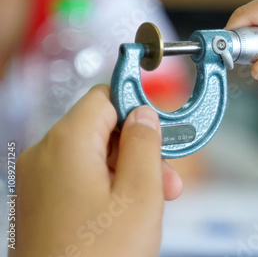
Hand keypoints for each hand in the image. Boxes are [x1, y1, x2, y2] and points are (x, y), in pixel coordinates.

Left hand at [13, 85, 182, 256]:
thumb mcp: (140, 194)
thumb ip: (145, 143)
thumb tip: (144, 114)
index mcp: (66, 144)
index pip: (105, 97)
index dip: (138, 106)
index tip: (164, 126)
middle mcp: (45, 156)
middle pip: (101, 128)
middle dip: (140, 148)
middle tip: (168, 177)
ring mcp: (39, 181)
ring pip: (94, 155)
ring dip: (129, 169)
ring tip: (155, 201)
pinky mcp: (42, 202)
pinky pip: (81, 177)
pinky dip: (109, 185)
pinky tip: (129, 210)